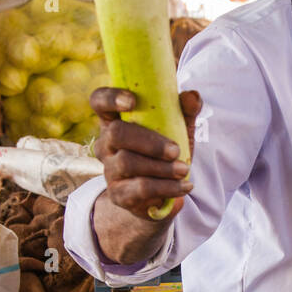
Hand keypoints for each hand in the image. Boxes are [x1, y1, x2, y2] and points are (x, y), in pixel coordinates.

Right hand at [90, 87, 201, 221]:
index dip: (111, 98)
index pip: (99, 100)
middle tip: (175, 150)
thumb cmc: (166, 153)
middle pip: (116, 133)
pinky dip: (166, 187)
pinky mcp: (118, 194)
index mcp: (115, 120)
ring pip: (128, 163)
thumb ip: (186, 110)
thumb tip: (192, 96)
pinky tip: (184, 186)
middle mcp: (105, 143)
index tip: (132, 101)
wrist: (162, 194)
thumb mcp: (179, 129)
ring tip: (183, 170)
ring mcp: (109, 169)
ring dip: (161, 167)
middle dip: (149, 141)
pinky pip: (140, 188)